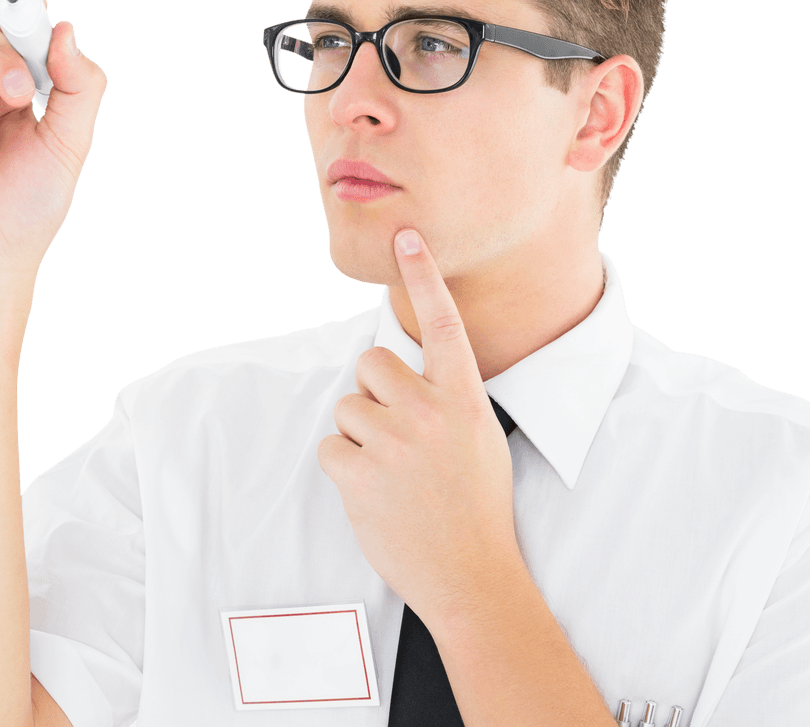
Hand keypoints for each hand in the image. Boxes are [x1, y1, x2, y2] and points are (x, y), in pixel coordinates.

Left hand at [317, 228, 521, 627]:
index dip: (423, 275)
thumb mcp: (479, 436)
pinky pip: (330, 447)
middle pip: (371, 362)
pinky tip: (372, 490)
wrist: (471, 573)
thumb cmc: (475, 504)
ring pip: (347, 406)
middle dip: (373, 390)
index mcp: (463, 399)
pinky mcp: (359, 474)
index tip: (407, 237)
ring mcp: (393, 442)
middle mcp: (428, 412)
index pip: (444, 323)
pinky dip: (343, 466)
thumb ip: (447, 398)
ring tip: (389, 469)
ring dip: (358, 432)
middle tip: (394, 430)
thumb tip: (405, 374)